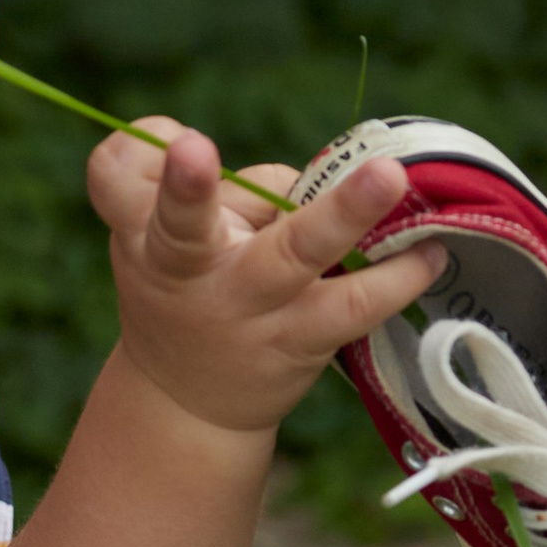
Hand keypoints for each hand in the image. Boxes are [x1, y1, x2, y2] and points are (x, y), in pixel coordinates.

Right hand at [86, 128, 441, 438]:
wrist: (188, 403)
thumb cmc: (185, 287)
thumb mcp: (166, 236)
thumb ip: (223, 188)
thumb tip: (318, 174)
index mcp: (146, 233)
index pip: (117, 177)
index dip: (138, 157)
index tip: (172, 143)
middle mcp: (186, 268)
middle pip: (181, 223)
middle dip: (184, 189)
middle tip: (195, 148)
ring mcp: (245, 307)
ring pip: (292, 254)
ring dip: (341, 214)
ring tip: (390, 177)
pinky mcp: (298, 340)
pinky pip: (354, 304)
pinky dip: (397, 276)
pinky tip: (430, 253)